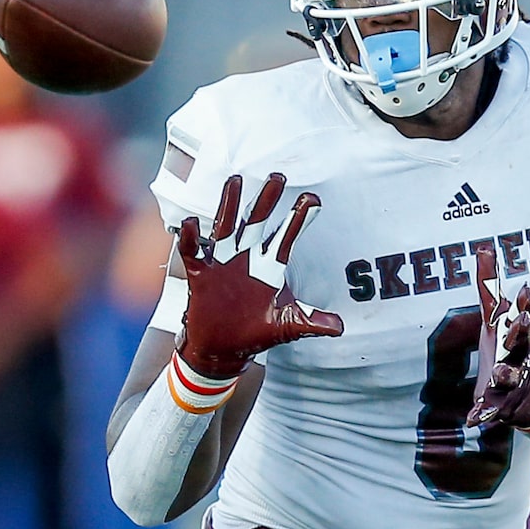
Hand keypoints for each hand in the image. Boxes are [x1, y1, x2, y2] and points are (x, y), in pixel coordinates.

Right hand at [177, 172, 343, 378]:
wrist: (224, 350)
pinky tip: (191, 223)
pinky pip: (193, 252)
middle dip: (266, 200)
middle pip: (256, 223)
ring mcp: (222, 264)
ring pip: (225, 227)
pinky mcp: (201, 275)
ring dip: (229, 205)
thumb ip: (311, 322)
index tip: (312, 200)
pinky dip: (189, 238)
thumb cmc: (255, 333)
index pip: (286, 237)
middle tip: (277, 177)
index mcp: (269, 267)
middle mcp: (247, 258)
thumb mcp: (287, 327)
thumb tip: (339, 328)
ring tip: (235, 181)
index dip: (299, 219)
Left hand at [466, 242, 529, 429]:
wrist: (524, 395)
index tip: (526, 289)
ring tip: (499, 371)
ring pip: (509, 377)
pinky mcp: (497, 405)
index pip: (524, 318)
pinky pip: (489, 410)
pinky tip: (472, 420)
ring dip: (506, 373)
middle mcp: (517, 358)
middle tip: (521, 320)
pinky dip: (482, 414)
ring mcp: (509, 383)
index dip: (526, 304)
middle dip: (522, 333)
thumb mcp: (494, 317)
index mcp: (516, 338)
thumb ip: (488, 286)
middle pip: (522, 345)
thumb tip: (484, 247)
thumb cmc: (506, 348)